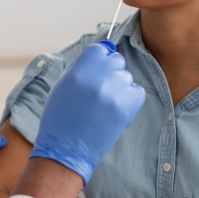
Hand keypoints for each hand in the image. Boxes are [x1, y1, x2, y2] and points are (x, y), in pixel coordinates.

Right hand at [30, 41, 144, 183]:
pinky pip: (137, 92)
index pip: (100, 49)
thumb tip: (103, 50)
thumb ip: (82, 65)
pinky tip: (115, 109)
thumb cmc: (61, 116)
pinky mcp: (126, 107)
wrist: (66, 148)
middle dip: (110, 73)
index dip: (99, 60)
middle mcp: (97, 76)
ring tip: (103, 105)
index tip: (96, 71)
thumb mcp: (63, 84)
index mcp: (79, 68)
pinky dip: (130, 99)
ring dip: (119, 87)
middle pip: (116, 60)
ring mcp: (113, 91)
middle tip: (99, 92)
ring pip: (126, 77)